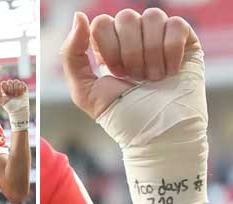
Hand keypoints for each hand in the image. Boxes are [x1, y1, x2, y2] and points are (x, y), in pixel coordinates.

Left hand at [0, 79, 29, 130]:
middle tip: (12, 96)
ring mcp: (18, 86)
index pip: (4, 83)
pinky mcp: (24, 87)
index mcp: (5, 88)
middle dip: (11, 90)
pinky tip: (21, 94)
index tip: (7, 95)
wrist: (18, 110)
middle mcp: (11, 86)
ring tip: (17, 95)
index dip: (5, 89)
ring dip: (16, 89)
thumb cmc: (9, 106)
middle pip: (10, 81)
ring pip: (16, 81)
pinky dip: (21, 89)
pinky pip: (22, 83)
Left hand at [61, 8, 200, 117]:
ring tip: (153, 79)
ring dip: (151, 55)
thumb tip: (79, 16)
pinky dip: (171, 52)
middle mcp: (132, 38)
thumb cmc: (120, 115)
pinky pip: (176, 25)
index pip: (101, 23)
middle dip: (130, 54)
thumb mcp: (84, 90)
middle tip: (135, 78)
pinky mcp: (184, 41)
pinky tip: (171, 72)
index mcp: (109, 46)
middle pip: (126, 18)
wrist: (157, 134)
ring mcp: (158, 37)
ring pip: (152, 16)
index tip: (117, 74)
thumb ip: (72, 54)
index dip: (108, 49)